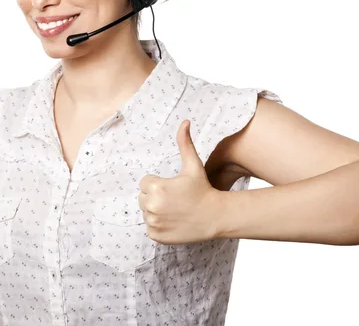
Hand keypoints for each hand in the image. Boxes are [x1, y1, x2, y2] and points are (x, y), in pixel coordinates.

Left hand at [138, 120, 222, 244]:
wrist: (215, 216)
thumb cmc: (203, 189)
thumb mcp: (193, 165)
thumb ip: (184, 143)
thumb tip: (185, 122)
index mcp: (155, 187)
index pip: (145, 183)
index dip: (159, 183)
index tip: (173, 187)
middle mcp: (151, 205)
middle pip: (143, 198)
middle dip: (156, 197)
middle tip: (175, 199)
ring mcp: (153, 222)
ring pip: (146, 213)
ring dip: (157, 211)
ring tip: (175, 209)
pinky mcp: (156, 236)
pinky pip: (150, 228)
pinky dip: (159, 225)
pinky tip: (174, 221)